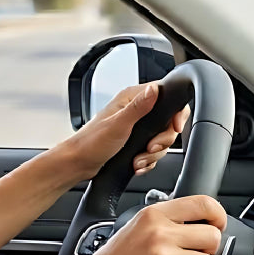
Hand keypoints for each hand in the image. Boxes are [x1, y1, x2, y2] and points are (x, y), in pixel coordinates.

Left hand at [63, 82, 190, 182]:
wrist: (78, 164)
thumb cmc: (91, 143)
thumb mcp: (118, 124)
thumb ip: (139, 107)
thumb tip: (154, 89)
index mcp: (131, 98)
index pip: (166, 96)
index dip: (175, 113)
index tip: (174, 127)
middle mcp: (135, 110)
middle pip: (167, 122)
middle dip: (162, 140)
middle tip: (150, 148)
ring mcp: (135, 128)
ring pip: (160, 140)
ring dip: (152, 155)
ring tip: (137, 160)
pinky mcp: (134, 143)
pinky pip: (152, 152)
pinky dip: (147, 161)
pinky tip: (136, 165)